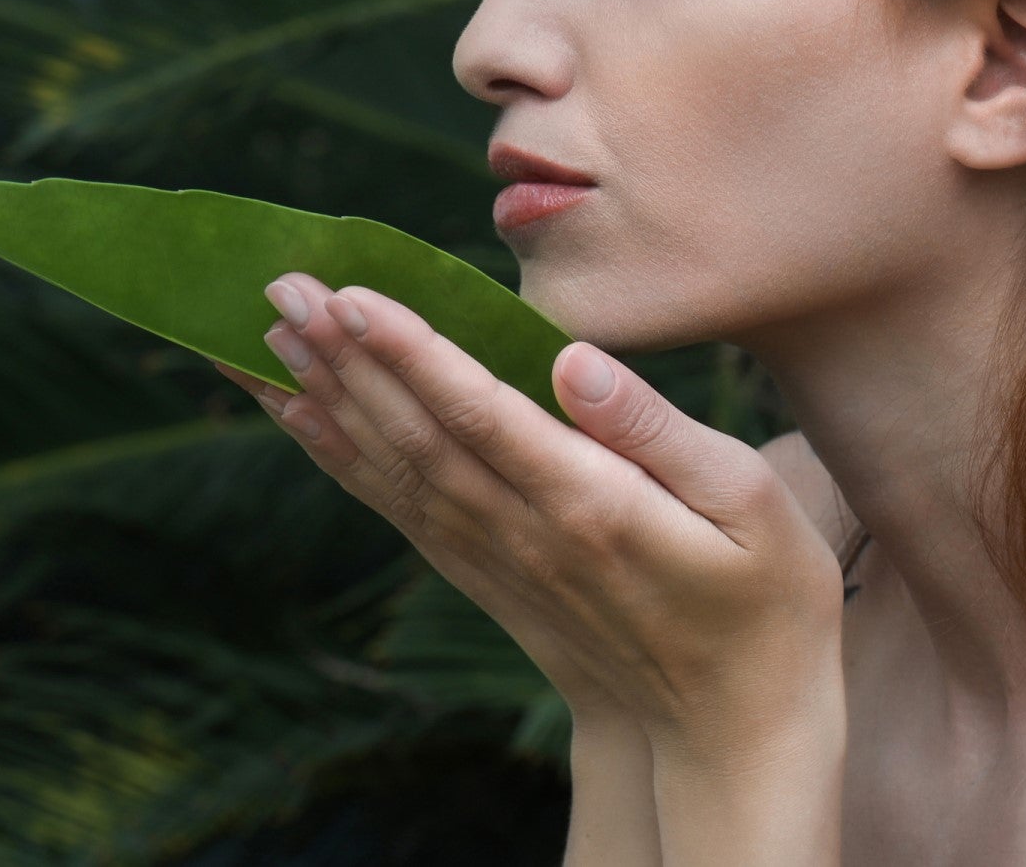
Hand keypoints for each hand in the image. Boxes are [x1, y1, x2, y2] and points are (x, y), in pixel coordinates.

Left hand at [213, 272, 846, 736]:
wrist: (728, 738)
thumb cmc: (764, 607)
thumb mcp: (753, 505)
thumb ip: (655, 430)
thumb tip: (572, 360)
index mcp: (591, 505)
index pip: (480, 415)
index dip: (411, 353)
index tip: (347, 295)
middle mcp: (526, 534)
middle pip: (415, 435)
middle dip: (342, 358)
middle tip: (279, 287)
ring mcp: (498, 563)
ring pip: (392, 471)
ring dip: (325, 401)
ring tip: (261, 340)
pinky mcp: (486, 579)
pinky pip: (399, 511)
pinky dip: (342, 461)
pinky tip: (304, 420)